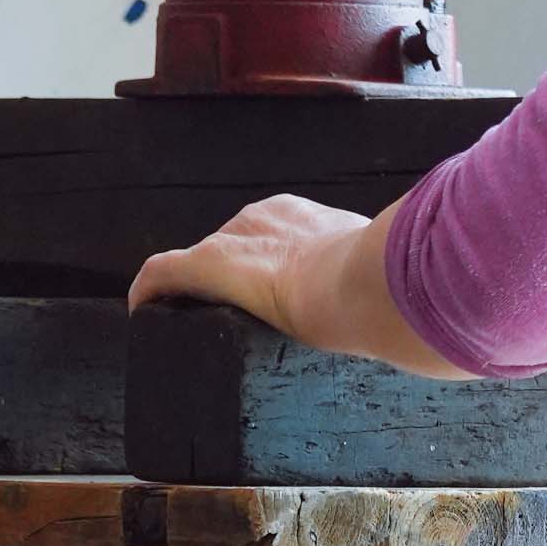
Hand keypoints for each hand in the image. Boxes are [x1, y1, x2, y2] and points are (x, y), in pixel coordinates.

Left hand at [128, 191, 364, 333]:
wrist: (360, 284)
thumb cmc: (379, 287)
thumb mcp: (381, 277)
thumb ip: (379, 284)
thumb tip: (402, 311)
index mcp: (302, 218)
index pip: (275, 239)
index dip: (274, 267)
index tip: (283, 297)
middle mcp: (260, 219)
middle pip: (233, 249)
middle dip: (233, 283)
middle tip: (243, 324)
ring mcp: (229, 242)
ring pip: (198, 265)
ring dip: (195, 292)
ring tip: (198, 328)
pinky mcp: (202, 265)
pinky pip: (161, 275)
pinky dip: (149, 292)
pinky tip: (144, 314)